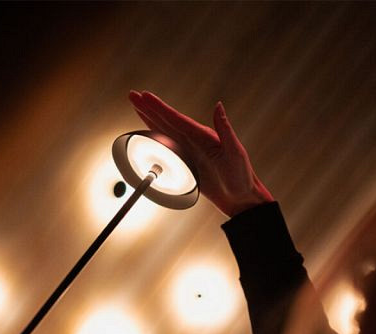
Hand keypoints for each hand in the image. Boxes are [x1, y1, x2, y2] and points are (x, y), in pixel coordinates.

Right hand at [128, 90, 272, 216]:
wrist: (241, 197)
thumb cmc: (242, 176)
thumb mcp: (235, 152)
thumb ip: (226, 129)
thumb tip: (219, 106)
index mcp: (203, 135)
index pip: (176, 119)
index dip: (159, 108)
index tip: (144, 96)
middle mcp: (194, 139)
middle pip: (166, 120)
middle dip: (148, 108)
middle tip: (132, 94)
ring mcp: (189, 149)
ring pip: (163, 130)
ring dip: (149, 118)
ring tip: (136, 106)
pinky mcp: (187, 160)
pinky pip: (167, 145)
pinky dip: (156, 135)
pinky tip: (149, 130)